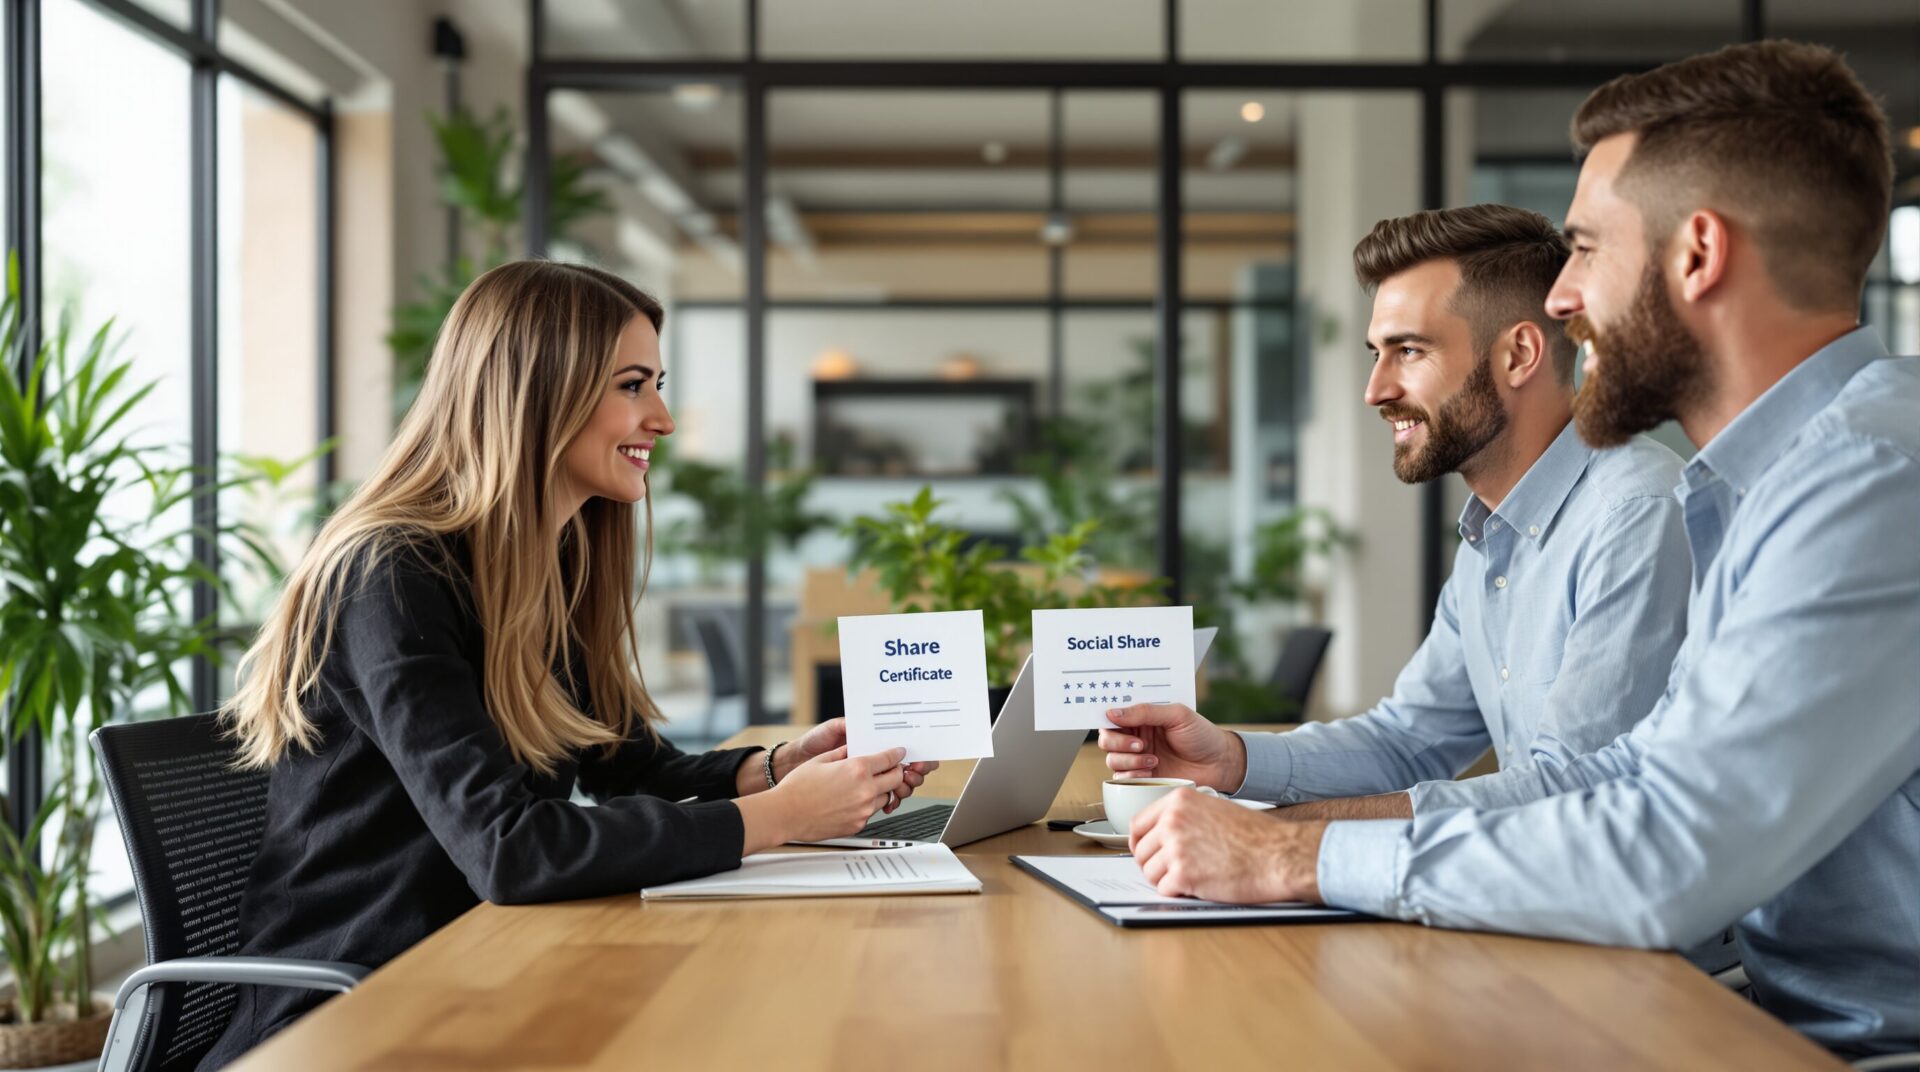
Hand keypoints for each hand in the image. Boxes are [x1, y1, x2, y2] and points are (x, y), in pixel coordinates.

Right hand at [776, 719, 937, 812]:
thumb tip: (854, 749)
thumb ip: (843, 753)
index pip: (889, 759)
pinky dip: (866, 806)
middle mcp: (865, 790)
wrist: (785, 814)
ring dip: (881, 790)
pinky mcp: (858, 825)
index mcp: (857, 769)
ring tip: (864, 787)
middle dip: (895, 772)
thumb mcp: (821, 760)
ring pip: (886, 797)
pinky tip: (851, 801)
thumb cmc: (798, 788)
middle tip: (888, 769)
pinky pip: (870, 813)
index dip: (896, 754)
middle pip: (896, 779)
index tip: (899, 753)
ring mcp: (863, 810)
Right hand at [1099, 703, 1246, 791]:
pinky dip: (1132, 775)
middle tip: (1141, 744)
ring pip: (1112, 759)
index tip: (1116, 722)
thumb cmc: (1203, 736)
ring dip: (1129, 760)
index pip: (1113, 716)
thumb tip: (1113, 712)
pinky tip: (1151, 771)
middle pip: (1107, 739)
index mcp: (1142, 717)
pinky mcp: (1142, 777)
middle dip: (1119, 743)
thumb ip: (1145, 711)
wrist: (1219, 764)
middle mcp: (1136, 736)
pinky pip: (1122, 778)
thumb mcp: (1177, 715)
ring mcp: (1138, 758)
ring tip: (1152, 759)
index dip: (1109, 719)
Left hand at [1128, 789, 1325, 903]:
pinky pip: (1164, 889)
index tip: (1145, 851)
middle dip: (1155, 864)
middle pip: (1141, 851)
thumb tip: (1160, 834)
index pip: (1137, 824)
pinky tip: (1199, 885)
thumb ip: (1184, 817)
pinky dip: (1178, 892)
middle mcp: (1173, 821)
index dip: (1139, 842)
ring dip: (1166, 880)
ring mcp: (1176, 848)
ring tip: (1192, 877)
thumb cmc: (1256, 836)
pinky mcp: (1183, 875)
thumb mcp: (1215, 809)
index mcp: (1179, 801)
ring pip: (1149, 872)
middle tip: (1175, 870)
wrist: (1280, 855)